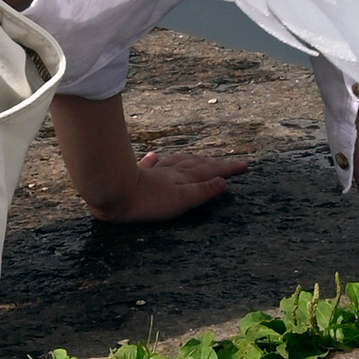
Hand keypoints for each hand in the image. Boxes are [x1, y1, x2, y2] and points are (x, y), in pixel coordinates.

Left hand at [82, 148, 248, 224]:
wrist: (113, 192)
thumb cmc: (148, 201)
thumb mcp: (182, 199)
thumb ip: (203, 191)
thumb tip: (224, 182)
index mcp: (184, 178)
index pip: (211, 171)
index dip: (228, 169)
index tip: (245, 165)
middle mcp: (171, 171)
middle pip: (196, 164)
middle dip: (214, 163)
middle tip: (228, 162)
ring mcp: (154, 172)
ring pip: (177, 162)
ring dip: (192, 160)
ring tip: (200, 159)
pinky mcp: (136, 174)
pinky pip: (150, 164)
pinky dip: (156, 160)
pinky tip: (154, 156)